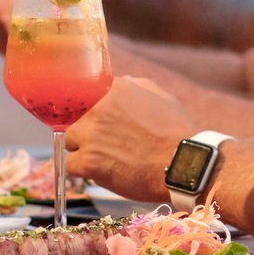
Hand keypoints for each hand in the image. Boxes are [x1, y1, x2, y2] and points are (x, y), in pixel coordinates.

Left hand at [65, 70, 201, 200]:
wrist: (183, 165)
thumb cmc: (177, 134)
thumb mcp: (162, 98)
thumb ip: (137, 87)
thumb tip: (123, 82)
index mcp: (114, 89)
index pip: (87, 95)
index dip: (92, 112)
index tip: (100, 122)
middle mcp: (98, 108)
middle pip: (76, 119)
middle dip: (88, 132)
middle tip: (107, 145)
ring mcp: (91, 135)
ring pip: (70, 142)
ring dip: (84, 151)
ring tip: (107, 160)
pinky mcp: (88, 161)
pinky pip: (71, 166)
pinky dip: (83, 171)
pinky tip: (102, 172)